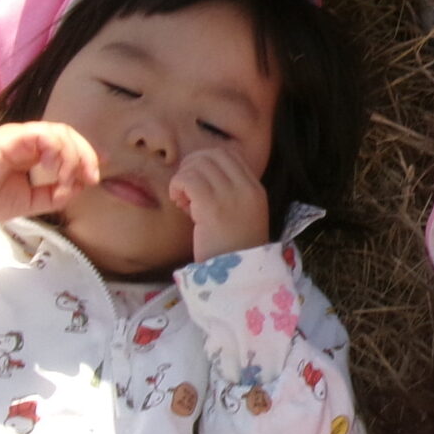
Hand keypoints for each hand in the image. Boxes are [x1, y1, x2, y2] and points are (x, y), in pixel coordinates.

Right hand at [0, 123, 99, 237]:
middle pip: (67, 134)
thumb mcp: (32, 201)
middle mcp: (26, 140)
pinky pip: (42, 135)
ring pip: (58, 132)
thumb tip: (83, 184)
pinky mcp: (9, 137)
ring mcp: (18, 136)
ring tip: (65, 179)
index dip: (86, 154)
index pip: (66, 143)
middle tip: (89, 177)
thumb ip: (57, 193)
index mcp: (31, 152)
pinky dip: (55, 151)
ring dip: (71, 156)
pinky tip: (52, 168)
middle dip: (85, 154)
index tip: (95, 175)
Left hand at [168, 143, 271, 260]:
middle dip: (193, 165)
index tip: (198, 182)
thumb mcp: (241, 218)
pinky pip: (188, 179)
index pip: (230, 155)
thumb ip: (229, 195)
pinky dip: (177, 185)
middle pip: (213, 154)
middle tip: (185, 189)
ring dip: (184, 177)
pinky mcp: (212, 207)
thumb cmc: (234, 253)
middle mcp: (247, 189)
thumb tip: (199, 175)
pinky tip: (179, 203)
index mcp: (256, 190)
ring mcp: (231, 196)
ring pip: (199, 164)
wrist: (238, 279)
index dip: (208, 162)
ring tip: (183, 200)